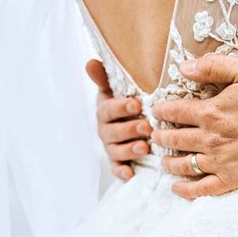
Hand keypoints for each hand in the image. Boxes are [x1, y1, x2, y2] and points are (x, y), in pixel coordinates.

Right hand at [86, 60, 152, 180]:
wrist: (127, 123)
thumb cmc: (124, 103)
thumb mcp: (114, 89)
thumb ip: (104, 78)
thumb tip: (90, 62)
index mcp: (105, 111)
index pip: (109, 109)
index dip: (121, 107)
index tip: (137, 104)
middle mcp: (105, 131)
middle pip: (114, 132)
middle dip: (130, 129)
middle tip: (147, 126)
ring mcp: (111, 148)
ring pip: (116, 151)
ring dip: (129, 150)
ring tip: (144, 147)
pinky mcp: (117, 163)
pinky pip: (116, 169)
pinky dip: (122, 172)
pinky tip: (130, 174)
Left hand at [151, 55, 237, 198]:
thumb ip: (215, 67)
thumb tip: (184, 68)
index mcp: (213, 111)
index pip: (175, 111)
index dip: (162, 111)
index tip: (156, 112)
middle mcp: (212, 138)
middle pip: (175, 139)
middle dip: (161, 136)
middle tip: (155, 135)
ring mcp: (222, 161)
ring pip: (184, 165)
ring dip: (169, 163)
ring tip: (164, 160)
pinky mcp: (235, 179)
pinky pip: (203, 190)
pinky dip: (186, 190)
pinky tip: (177, 188)